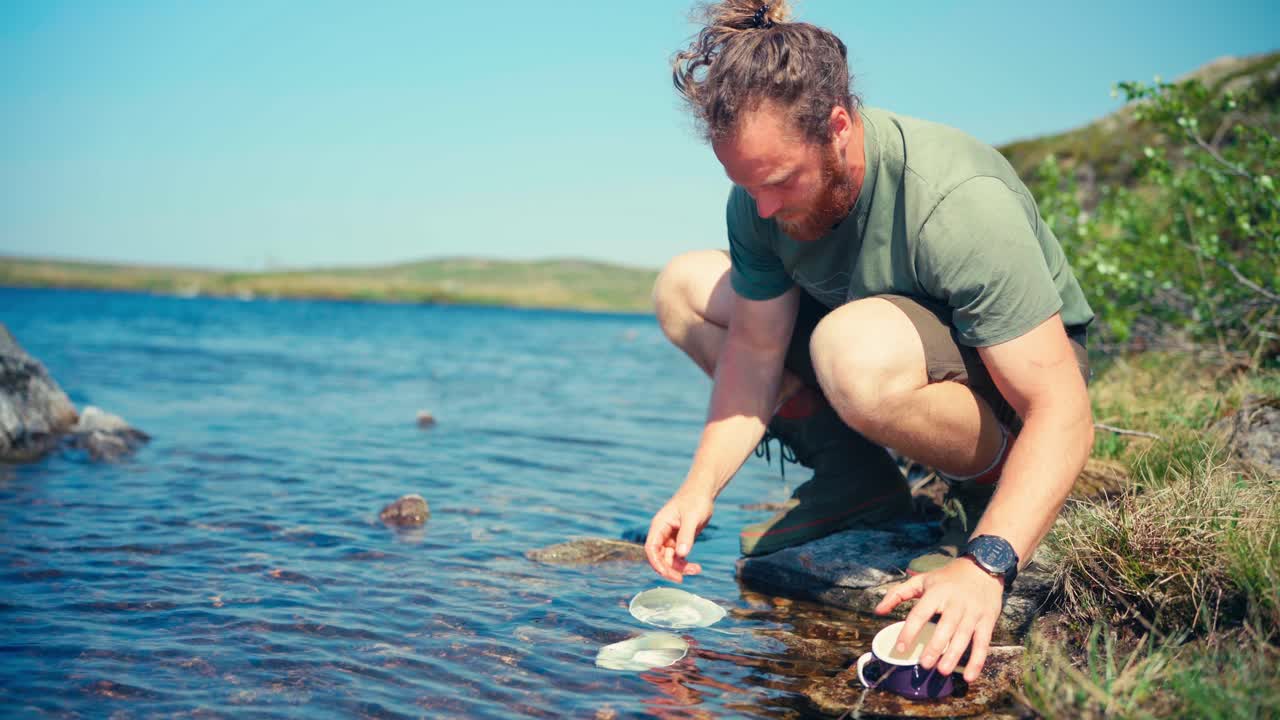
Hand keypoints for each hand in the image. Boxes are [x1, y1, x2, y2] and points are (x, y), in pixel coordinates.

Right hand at [644, 488, 712, 581]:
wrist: (703, 492)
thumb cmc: (695, 500)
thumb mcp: (692, 517)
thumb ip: (686, 536)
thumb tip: (682, 554)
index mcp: (659, 525)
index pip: (651, 548)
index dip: (656, 563)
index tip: (668, 573)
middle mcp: (662, 533)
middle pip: (659, 557)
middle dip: (669, 569)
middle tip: (682, 578)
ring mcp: (670, 538)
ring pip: (670, 559)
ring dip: (680, 568)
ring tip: (697, 570)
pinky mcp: (679, 540)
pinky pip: (679, 556)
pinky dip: (686, 563)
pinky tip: (696, 567)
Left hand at [873, 557, 1004, 681]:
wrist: (982, 568)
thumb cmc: (947, 578)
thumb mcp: (921, 580)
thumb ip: (898, 594)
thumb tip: (877, 611)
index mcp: (936, 593)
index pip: (920, 613)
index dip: (909, 631)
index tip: (900, 647)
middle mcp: (955, 603)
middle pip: (945, 627)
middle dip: (935, 647)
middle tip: (924, 664)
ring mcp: (972, 612)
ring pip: (963, 636)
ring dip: (953, 655)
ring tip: (942, 670)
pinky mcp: (987, 620)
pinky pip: (983, 643)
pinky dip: (977, 661)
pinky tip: (969, 676)